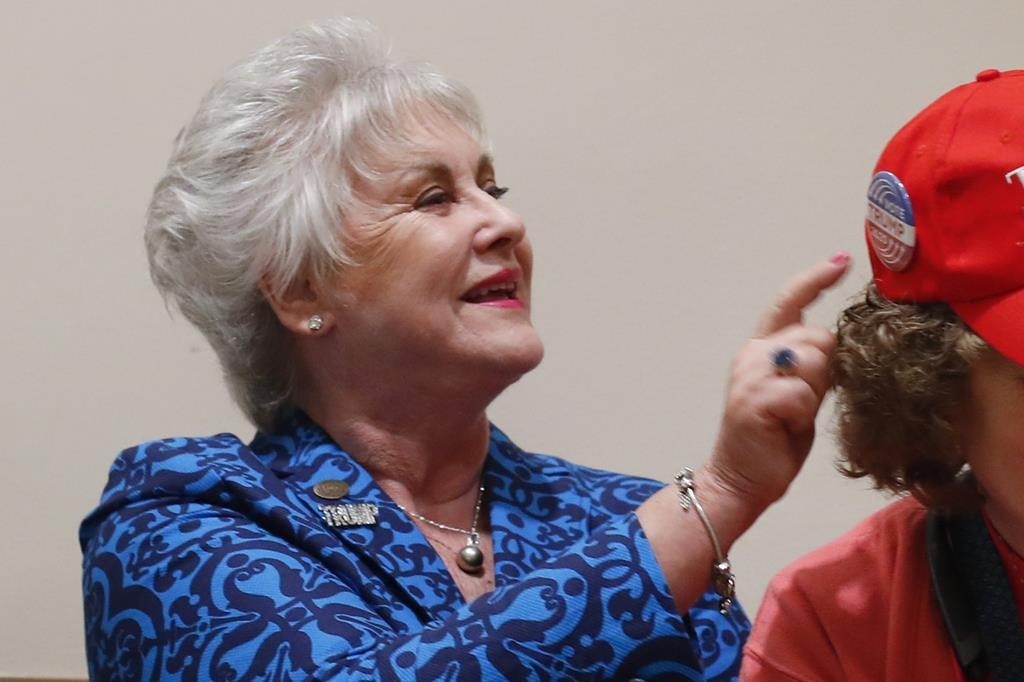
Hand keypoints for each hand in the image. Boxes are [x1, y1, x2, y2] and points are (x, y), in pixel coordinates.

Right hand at [704, 253, 850, 513]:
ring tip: (793, 417)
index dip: (815, 279)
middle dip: (826, 370)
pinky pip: (804, 394)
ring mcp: (751, 374)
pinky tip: (786, 429)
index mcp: (760, 348)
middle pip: (818, 336)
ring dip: (815, 394)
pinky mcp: (755, 398)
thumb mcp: (797, 393)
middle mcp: (753, 354)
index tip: (841, 260)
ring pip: (815, 362)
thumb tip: (839, 343)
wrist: (739, 480)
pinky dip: (803, 416)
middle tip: (803, 403)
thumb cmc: (772, 439)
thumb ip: (811, 364)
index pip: (788, 302)